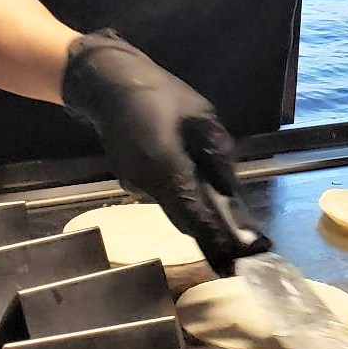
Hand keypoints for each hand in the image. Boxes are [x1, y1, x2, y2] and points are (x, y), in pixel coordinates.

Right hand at [61, 29, 268, 272]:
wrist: (108, 85)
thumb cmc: (160, 95)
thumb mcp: (202, 118)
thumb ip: (219, 155)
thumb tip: (230, 190)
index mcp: (167, 169)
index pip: (195, 217)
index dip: (216, 241)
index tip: (236, 263)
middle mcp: (148, 186)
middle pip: (184, 219)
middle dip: (210, 234)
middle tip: (238, 248)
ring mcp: (135, 185)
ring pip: (173, 206)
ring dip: (196, 211)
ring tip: (225, 216)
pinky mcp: (130, 179)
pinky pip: (161, 194)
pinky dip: (180, 195)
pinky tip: (195, 184)